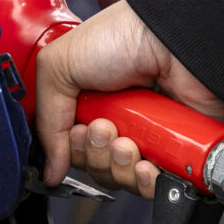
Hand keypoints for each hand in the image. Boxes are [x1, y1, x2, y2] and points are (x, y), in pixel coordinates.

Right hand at [35, 0, 223, 198]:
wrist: (173, 38)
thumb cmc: (123, 37)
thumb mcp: (60, 66)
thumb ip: (47, 121)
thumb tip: (51, 169)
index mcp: (90, 105)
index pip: (72, 149)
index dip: (72, 150)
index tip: (78, 132)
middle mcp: (118, 122)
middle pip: (95, 168)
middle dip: (95, 154)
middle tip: (104, 129)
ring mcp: (148, 137)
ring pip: (123, 179)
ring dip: (119, 165)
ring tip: (128, 141)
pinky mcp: (175, 149)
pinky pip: (156, 186)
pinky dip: (146, 181)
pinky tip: (145, 163)